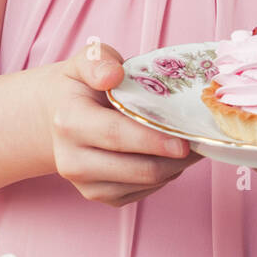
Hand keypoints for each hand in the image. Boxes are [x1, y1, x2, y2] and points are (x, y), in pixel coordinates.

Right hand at [42, 44, 202, 206]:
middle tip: (202, 140)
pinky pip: (141, 192)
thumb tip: (114, 75)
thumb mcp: (83, 62)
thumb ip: (98, 60)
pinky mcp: (99, 196)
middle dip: (175, 158)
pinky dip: (163, 176)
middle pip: (137, 168)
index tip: (186, 141)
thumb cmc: (78, 86)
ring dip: (174, 168)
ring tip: (193, 145)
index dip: (154, 140)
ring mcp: (85, 184)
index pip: (117, 135)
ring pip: (143, 184)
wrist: (54, 117)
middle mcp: (72, 160)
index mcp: (69, 122)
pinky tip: (171, 156)